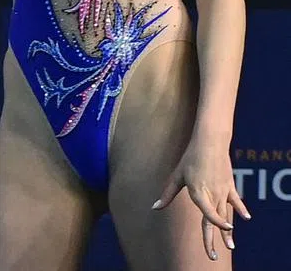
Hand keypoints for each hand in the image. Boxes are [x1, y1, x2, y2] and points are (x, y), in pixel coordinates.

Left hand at [153, 142, 249, 259]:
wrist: (210, 143)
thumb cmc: (190, 159)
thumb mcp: (176, 176)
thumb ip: (167, 194)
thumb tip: (154, 208)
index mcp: (198, 192)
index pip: (208, 214)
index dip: (215, 224)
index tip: (222, 231)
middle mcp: (212, 194)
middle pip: (215, 220)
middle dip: (215, 239)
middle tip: (214, 257)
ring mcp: (223, 191)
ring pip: (226, 214)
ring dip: (228, 231)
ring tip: (230, 246)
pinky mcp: (229, 185)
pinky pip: (236, 201)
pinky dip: (241, 209)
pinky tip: (246, 218)